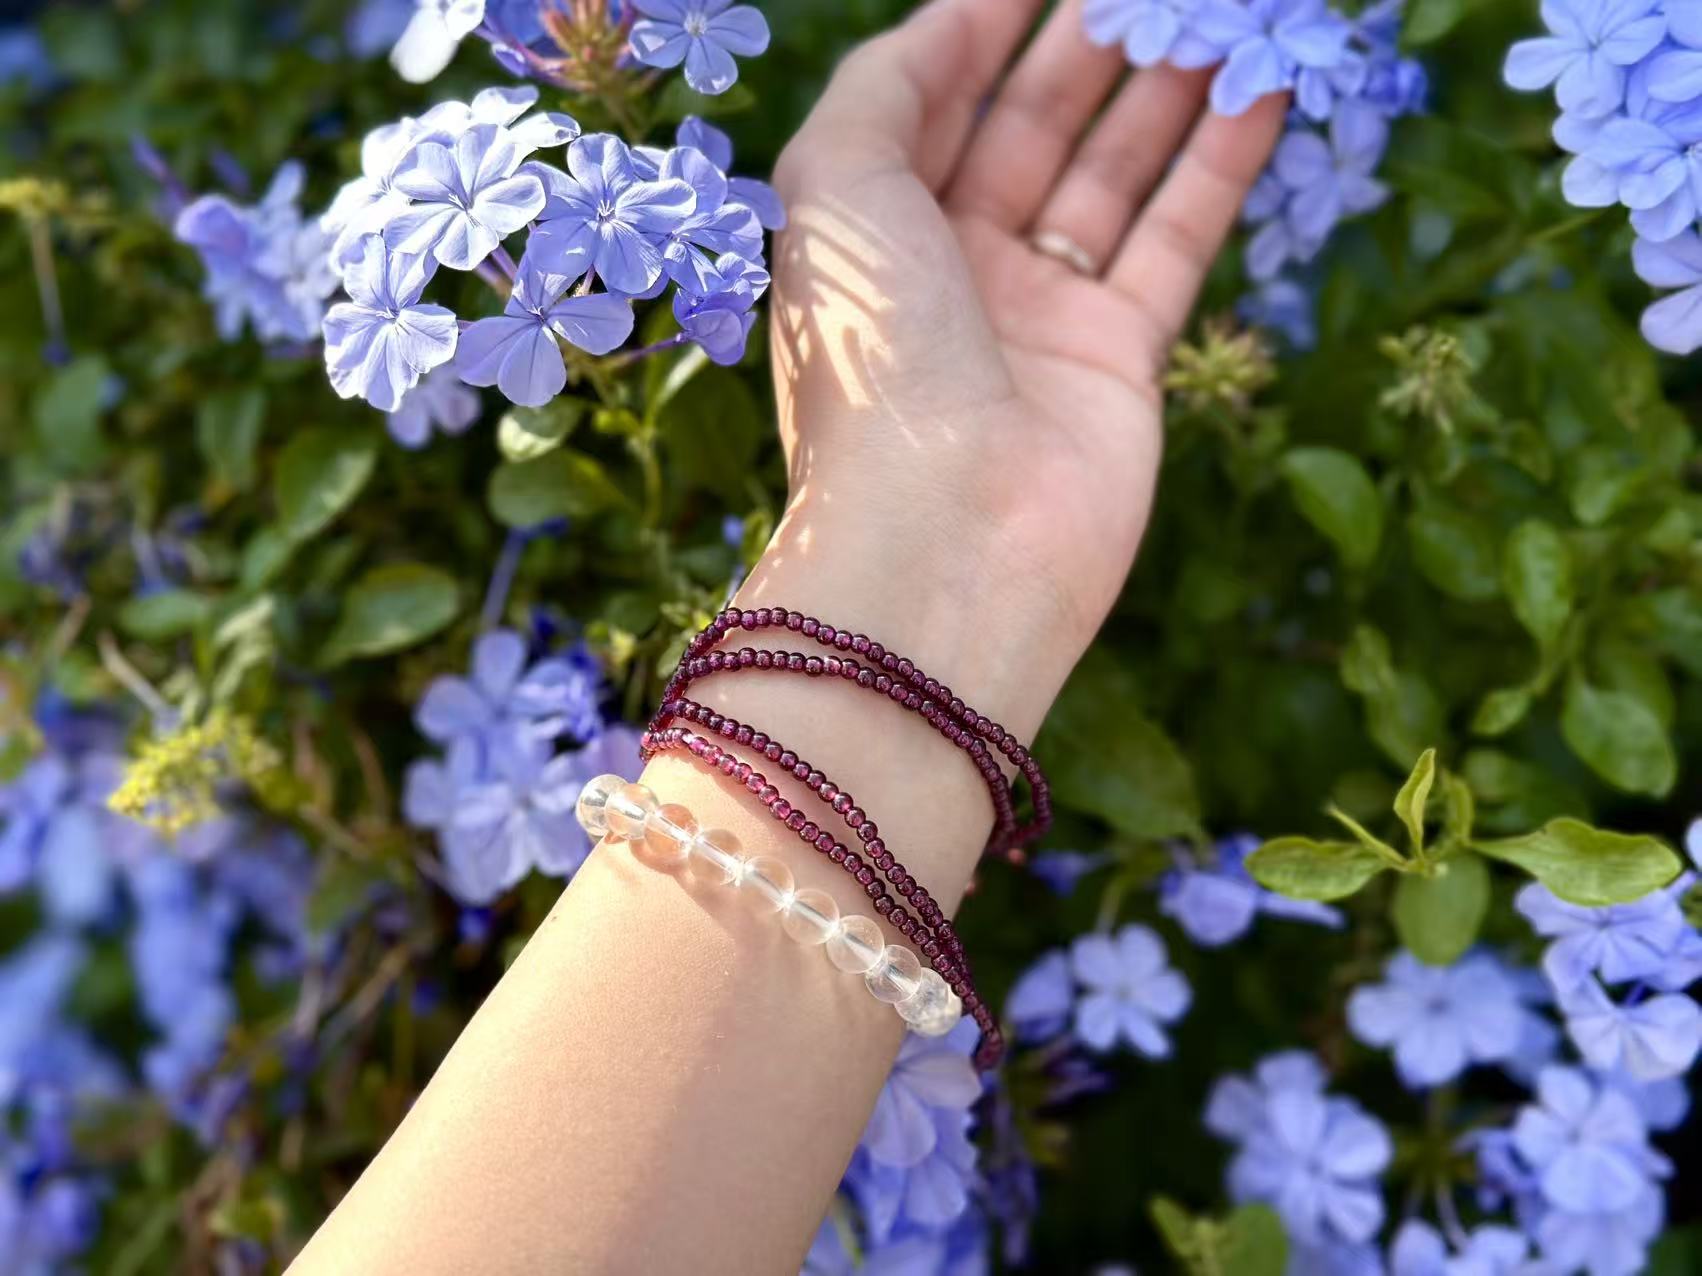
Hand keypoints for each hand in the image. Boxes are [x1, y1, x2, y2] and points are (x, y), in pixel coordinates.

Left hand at [755, 0, 1283, 726]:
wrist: (949, 541)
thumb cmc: (873, 354)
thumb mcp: (835, 189)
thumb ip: (886, 85)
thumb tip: (952, 17)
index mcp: (874, 232)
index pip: (936, 102)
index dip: (986, 25)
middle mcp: (954, 268)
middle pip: (1031, 128)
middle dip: (1093, 47)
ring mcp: (1040, 315)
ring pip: (1112, 174)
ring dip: (1165, 90)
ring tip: (1222, 15)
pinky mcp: (1121, 358)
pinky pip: (1175, 238)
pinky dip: (1219, 165)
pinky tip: (1263, 91)